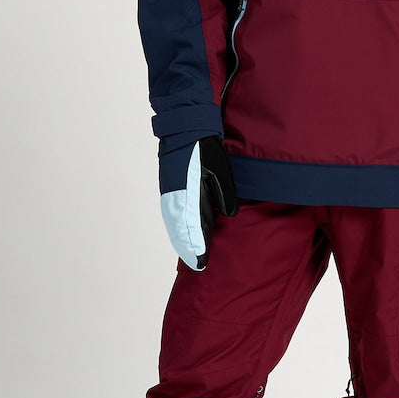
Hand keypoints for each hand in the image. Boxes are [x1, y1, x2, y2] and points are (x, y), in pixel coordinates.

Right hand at [159, 136, 238, 269]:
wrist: (184, 130)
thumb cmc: (204, 149)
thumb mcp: (220, 169)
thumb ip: (225, 193)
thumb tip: (229, 215)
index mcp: (189, 194)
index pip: (193, 227)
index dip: (198, 246)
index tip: (202, 262)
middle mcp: (176, 198)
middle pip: (181, 231)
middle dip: (189, 250)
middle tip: (198, 266)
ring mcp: (170, 196)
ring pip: (175, 226)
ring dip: (182, 242)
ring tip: (191, 258)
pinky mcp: (169, 192)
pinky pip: (172, 217)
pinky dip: (177, 230)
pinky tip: (183, 238)